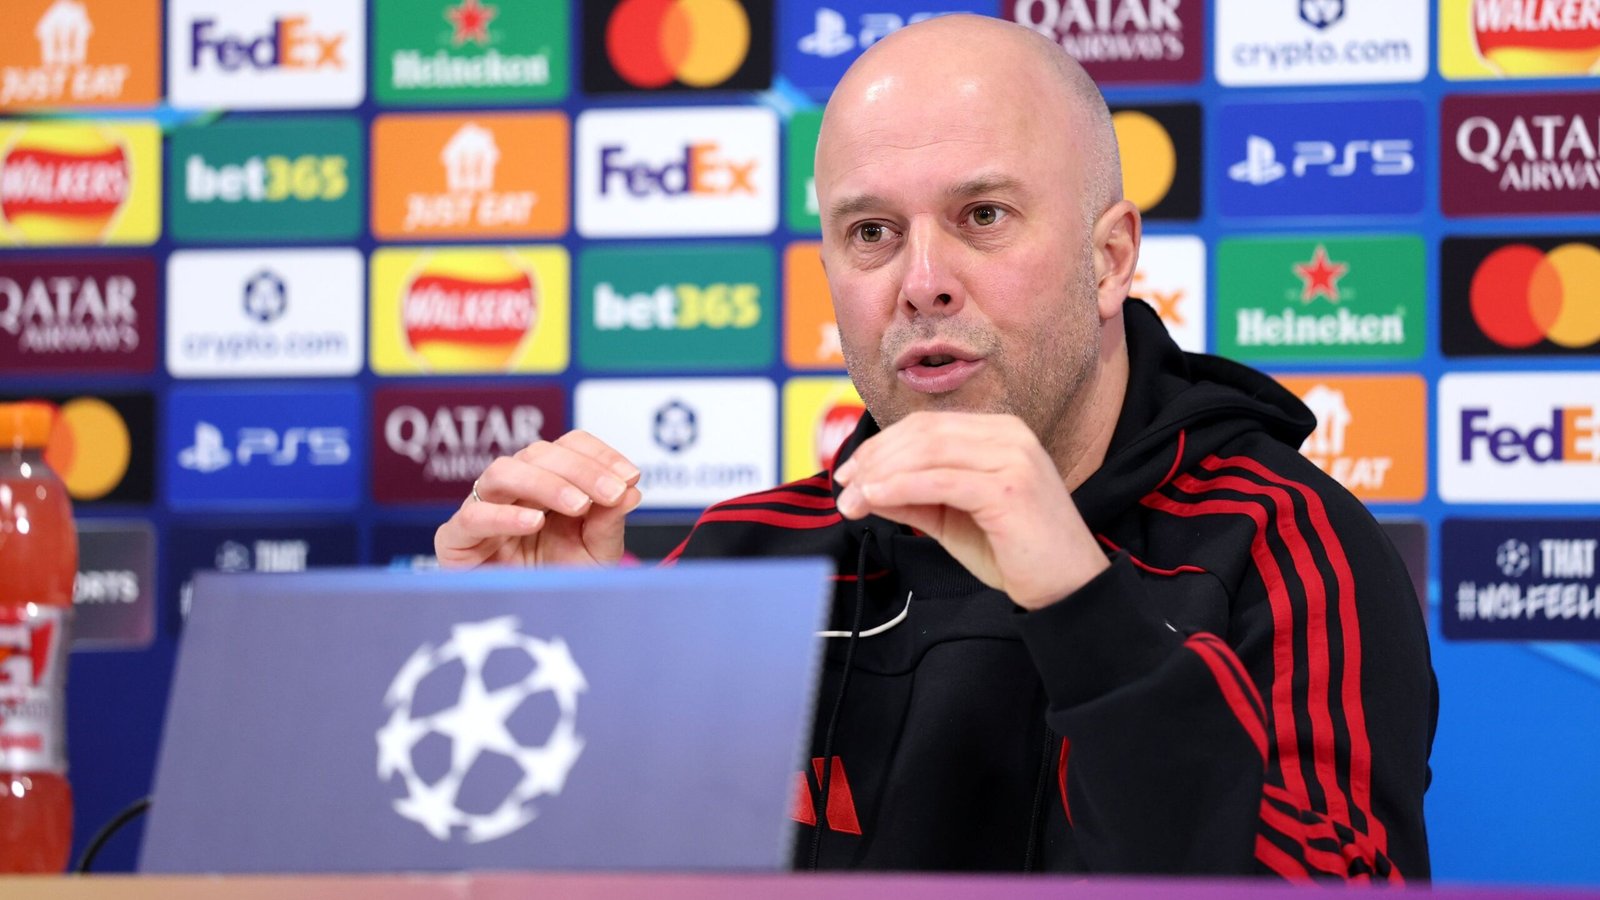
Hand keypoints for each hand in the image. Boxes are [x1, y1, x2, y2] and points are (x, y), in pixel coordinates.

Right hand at [434, 430, 642, 568]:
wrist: (532, 630)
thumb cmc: (561, 586)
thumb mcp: (597, 555)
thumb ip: (609, 523)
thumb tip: (631, 490)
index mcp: (550, 483)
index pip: (570, 446)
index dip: (599, 455)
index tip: (628, 476)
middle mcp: (515, 490)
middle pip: (539, 452)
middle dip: (580, 470)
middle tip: (610, 493)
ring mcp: (483, 510)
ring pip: (503, 472)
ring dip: (546, 483)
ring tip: (578, 505)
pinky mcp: (457, 540)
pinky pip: (473, 516)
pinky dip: (504, 516)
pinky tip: (535, 522)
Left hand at [832, 412, 1106, 609]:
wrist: (1067, 587)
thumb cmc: (1013, 551)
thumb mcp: (952, 518)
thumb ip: (912, 497)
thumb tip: (862, 487)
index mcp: (999, 432)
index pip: (927, 426)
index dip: (881, 446)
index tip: (849, 474)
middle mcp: (1009, 435)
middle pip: (923, 433)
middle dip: (874, 459)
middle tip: (843, 487)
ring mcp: (1013, 458)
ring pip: (929, 452)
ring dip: (880, 475)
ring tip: (852, 499)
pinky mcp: (1010, 489)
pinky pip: (941, 482)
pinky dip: (901, 487)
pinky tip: (874, 498)